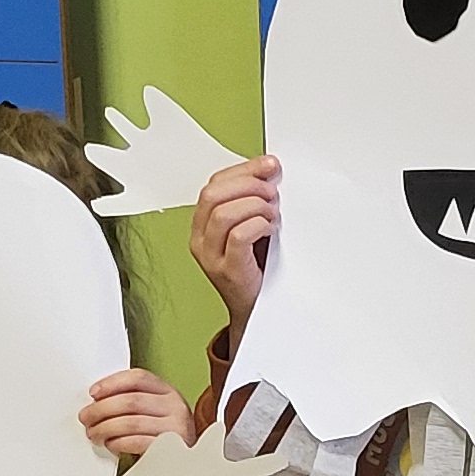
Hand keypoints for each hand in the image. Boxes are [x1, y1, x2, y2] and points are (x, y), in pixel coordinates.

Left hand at [79, 369, 196, 459]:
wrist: (185, 464)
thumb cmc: (162, 435)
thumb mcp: (153, 411)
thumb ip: (132, 402)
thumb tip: (97, 401)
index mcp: (168, 392)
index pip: (138, 378)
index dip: (112, 383)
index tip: (93, 393)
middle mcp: (174, 406)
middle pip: (131, 400)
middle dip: (101, 409)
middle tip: (86, 417)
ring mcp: (174, 427)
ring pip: (131, 422)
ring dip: (105, 428)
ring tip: (94, 433)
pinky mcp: (169, 449)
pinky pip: (136, 442)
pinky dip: (118, 443)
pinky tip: (111, 444)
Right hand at [191, 154, 278, 333]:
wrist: (257, 310)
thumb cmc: (255, 268)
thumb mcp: (250, 228)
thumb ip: (253, 202)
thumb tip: (270, 173)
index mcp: (202, 224)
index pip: (214, 184)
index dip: (243, 170)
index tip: (269, 165)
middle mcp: (201, 239)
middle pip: (213, 194)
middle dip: (249, 184)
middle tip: (273, 192)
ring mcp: (211, 257)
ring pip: (223, 214)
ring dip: (255, 206)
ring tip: (273, 214)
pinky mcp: (227, 271)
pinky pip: (238, 237)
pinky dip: (258, 225)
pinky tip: (270, 229)